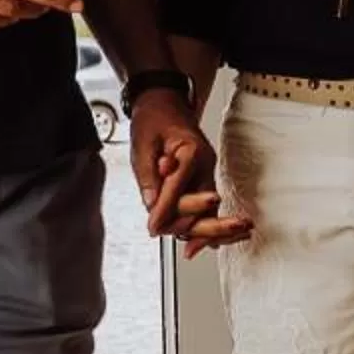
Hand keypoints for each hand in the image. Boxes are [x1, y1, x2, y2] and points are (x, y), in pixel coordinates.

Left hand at [129, 88, 250, 255]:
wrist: (165, 104)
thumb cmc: (154, 119)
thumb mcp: (143, 144)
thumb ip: (148, 175)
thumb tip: (151, 204)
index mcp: (190, 151)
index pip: (178, 188)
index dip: (164, 210)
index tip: (154, 227)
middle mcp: (204, 163)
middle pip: (205, 204)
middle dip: (194, 226)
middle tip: (186, 247)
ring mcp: (206, 171)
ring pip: (210, 208)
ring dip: (204, 229)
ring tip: (196, 249)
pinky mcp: (204, 178)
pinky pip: (208, 205)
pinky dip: (207, 223)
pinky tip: (204, 242)